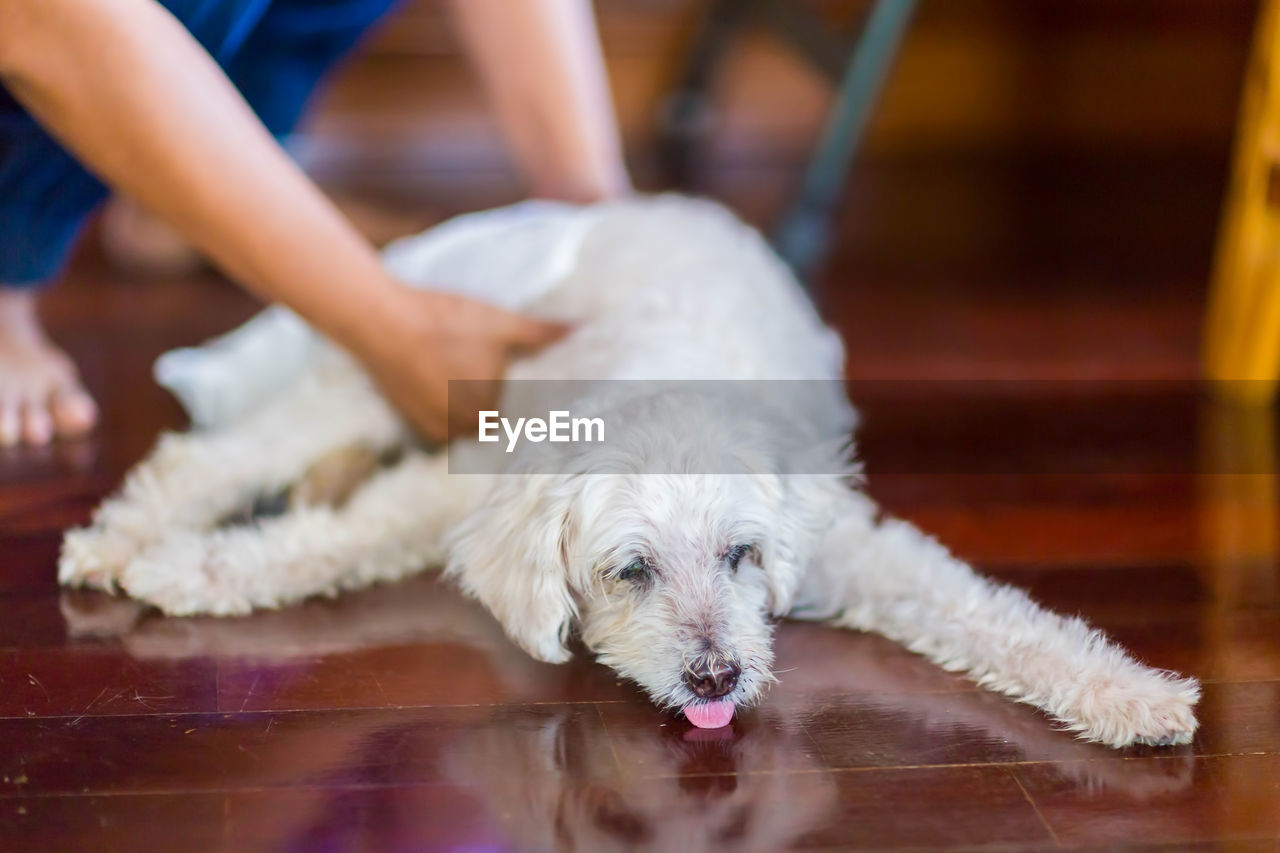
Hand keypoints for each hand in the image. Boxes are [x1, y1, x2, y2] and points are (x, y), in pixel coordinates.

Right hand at [353, 286, 568, 441]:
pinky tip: (455, 384)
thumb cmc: (444, 322)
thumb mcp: (499, 323)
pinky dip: (453, 407)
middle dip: (508, 409)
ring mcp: (434, 428)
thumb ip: (542, 333)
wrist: (378, 321)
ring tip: (484, 383)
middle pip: (496, 426)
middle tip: (519, 388)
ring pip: (469, 425)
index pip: (525, 423)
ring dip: (478, 410)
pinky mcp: (413, 419)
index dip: (538, 409)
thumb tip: (582, 329)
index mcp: (489, 415)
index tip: (554, 401)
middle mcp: (461, 431)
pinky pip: (445, 421)